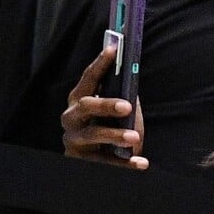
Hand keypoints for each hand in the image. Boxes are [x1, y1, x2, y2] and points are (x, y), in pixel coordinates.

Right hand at [61, 45, 148, 170]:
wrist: (99, 161)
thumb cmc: (111, 126)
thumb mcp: (116, 109)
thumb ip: (121, 93)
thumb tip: (132, 72)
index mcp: (80, 99)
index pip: (89, 78)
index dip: (100, 63)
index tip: (114, 49)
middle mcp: (72, 118)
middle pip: (86, 106)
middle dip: (106, 104)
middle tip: (127, 106)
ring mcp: (74, 140)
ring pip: (92, 135)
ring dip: (115, 135)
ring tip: (134, 137)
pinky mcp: (81, 161)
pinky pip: (104, 162)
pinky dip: (125, 164)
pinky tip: (142, 163)